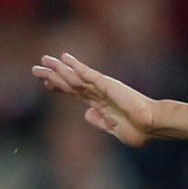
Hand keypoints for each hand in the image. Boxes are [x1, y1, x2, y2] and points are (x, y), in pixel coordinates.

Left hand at [35, 52, 159, 147]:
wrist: (152, 125)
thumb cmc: (138, 130)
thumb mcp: (113, 129)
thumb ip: (99, 121)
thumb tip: (86, 114)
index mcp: (100, 104)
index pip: (75, 93)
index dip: (60, 88)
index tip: (46, 84)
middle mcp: (98, 93)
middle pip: (70, 82)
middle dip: (52, 76)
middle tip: (35, 69)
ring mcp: (102, 88)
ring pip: (74, 76)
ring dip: (58, 68)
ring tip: (43, 60)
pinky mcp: (107, 84)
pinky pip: (87, 73)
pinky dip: (75, 65)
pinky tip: (64, 57)